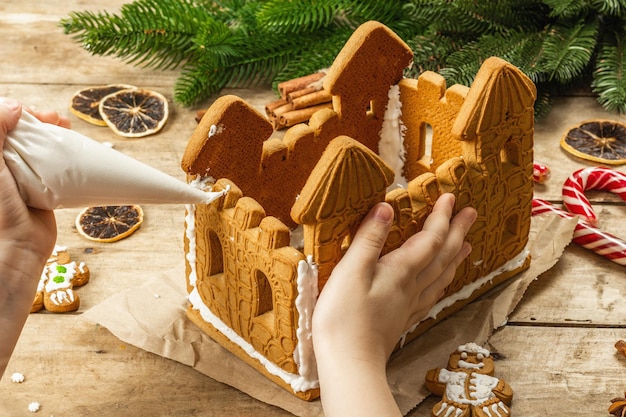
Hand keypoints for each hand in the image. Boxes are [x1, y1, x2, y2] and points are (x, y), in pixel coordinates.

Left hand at [0, 97, 68, 377]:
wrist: (13, 255)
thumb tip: (14, 105)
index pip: (0, 124)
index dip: (13, 112)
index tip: (28, 110)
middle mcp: (1, 167)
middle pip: (18, 133)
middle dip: (36, 120)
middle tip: (56, 121)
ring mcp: (19, 179)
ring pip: (36, 146)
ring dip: (51, 134)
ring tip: (67, 129)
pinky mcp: (40, 191)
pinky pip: (52, 165)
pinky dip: (63, 155)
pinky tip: (73, 148)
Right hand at [312, 193, 476, 416]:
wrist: (349, 362)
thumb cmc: (344, 317)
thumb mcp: (351, 270)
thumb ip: (369, 238)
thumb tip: (387, 207)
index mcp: (401, 271)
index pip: (429, 239)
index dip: (441, 217)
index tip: (451, 197)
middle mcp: (411, 286)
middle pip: (442, 256)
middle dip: (457, 232)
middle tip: (471, 213)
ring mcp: (408, 305)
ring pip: (440, 276)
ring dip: (454, 257)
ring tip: (467, 246)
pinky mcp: (401, 319)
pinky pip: (430, 296)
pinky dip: (441, 284)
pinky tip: (441, 285)